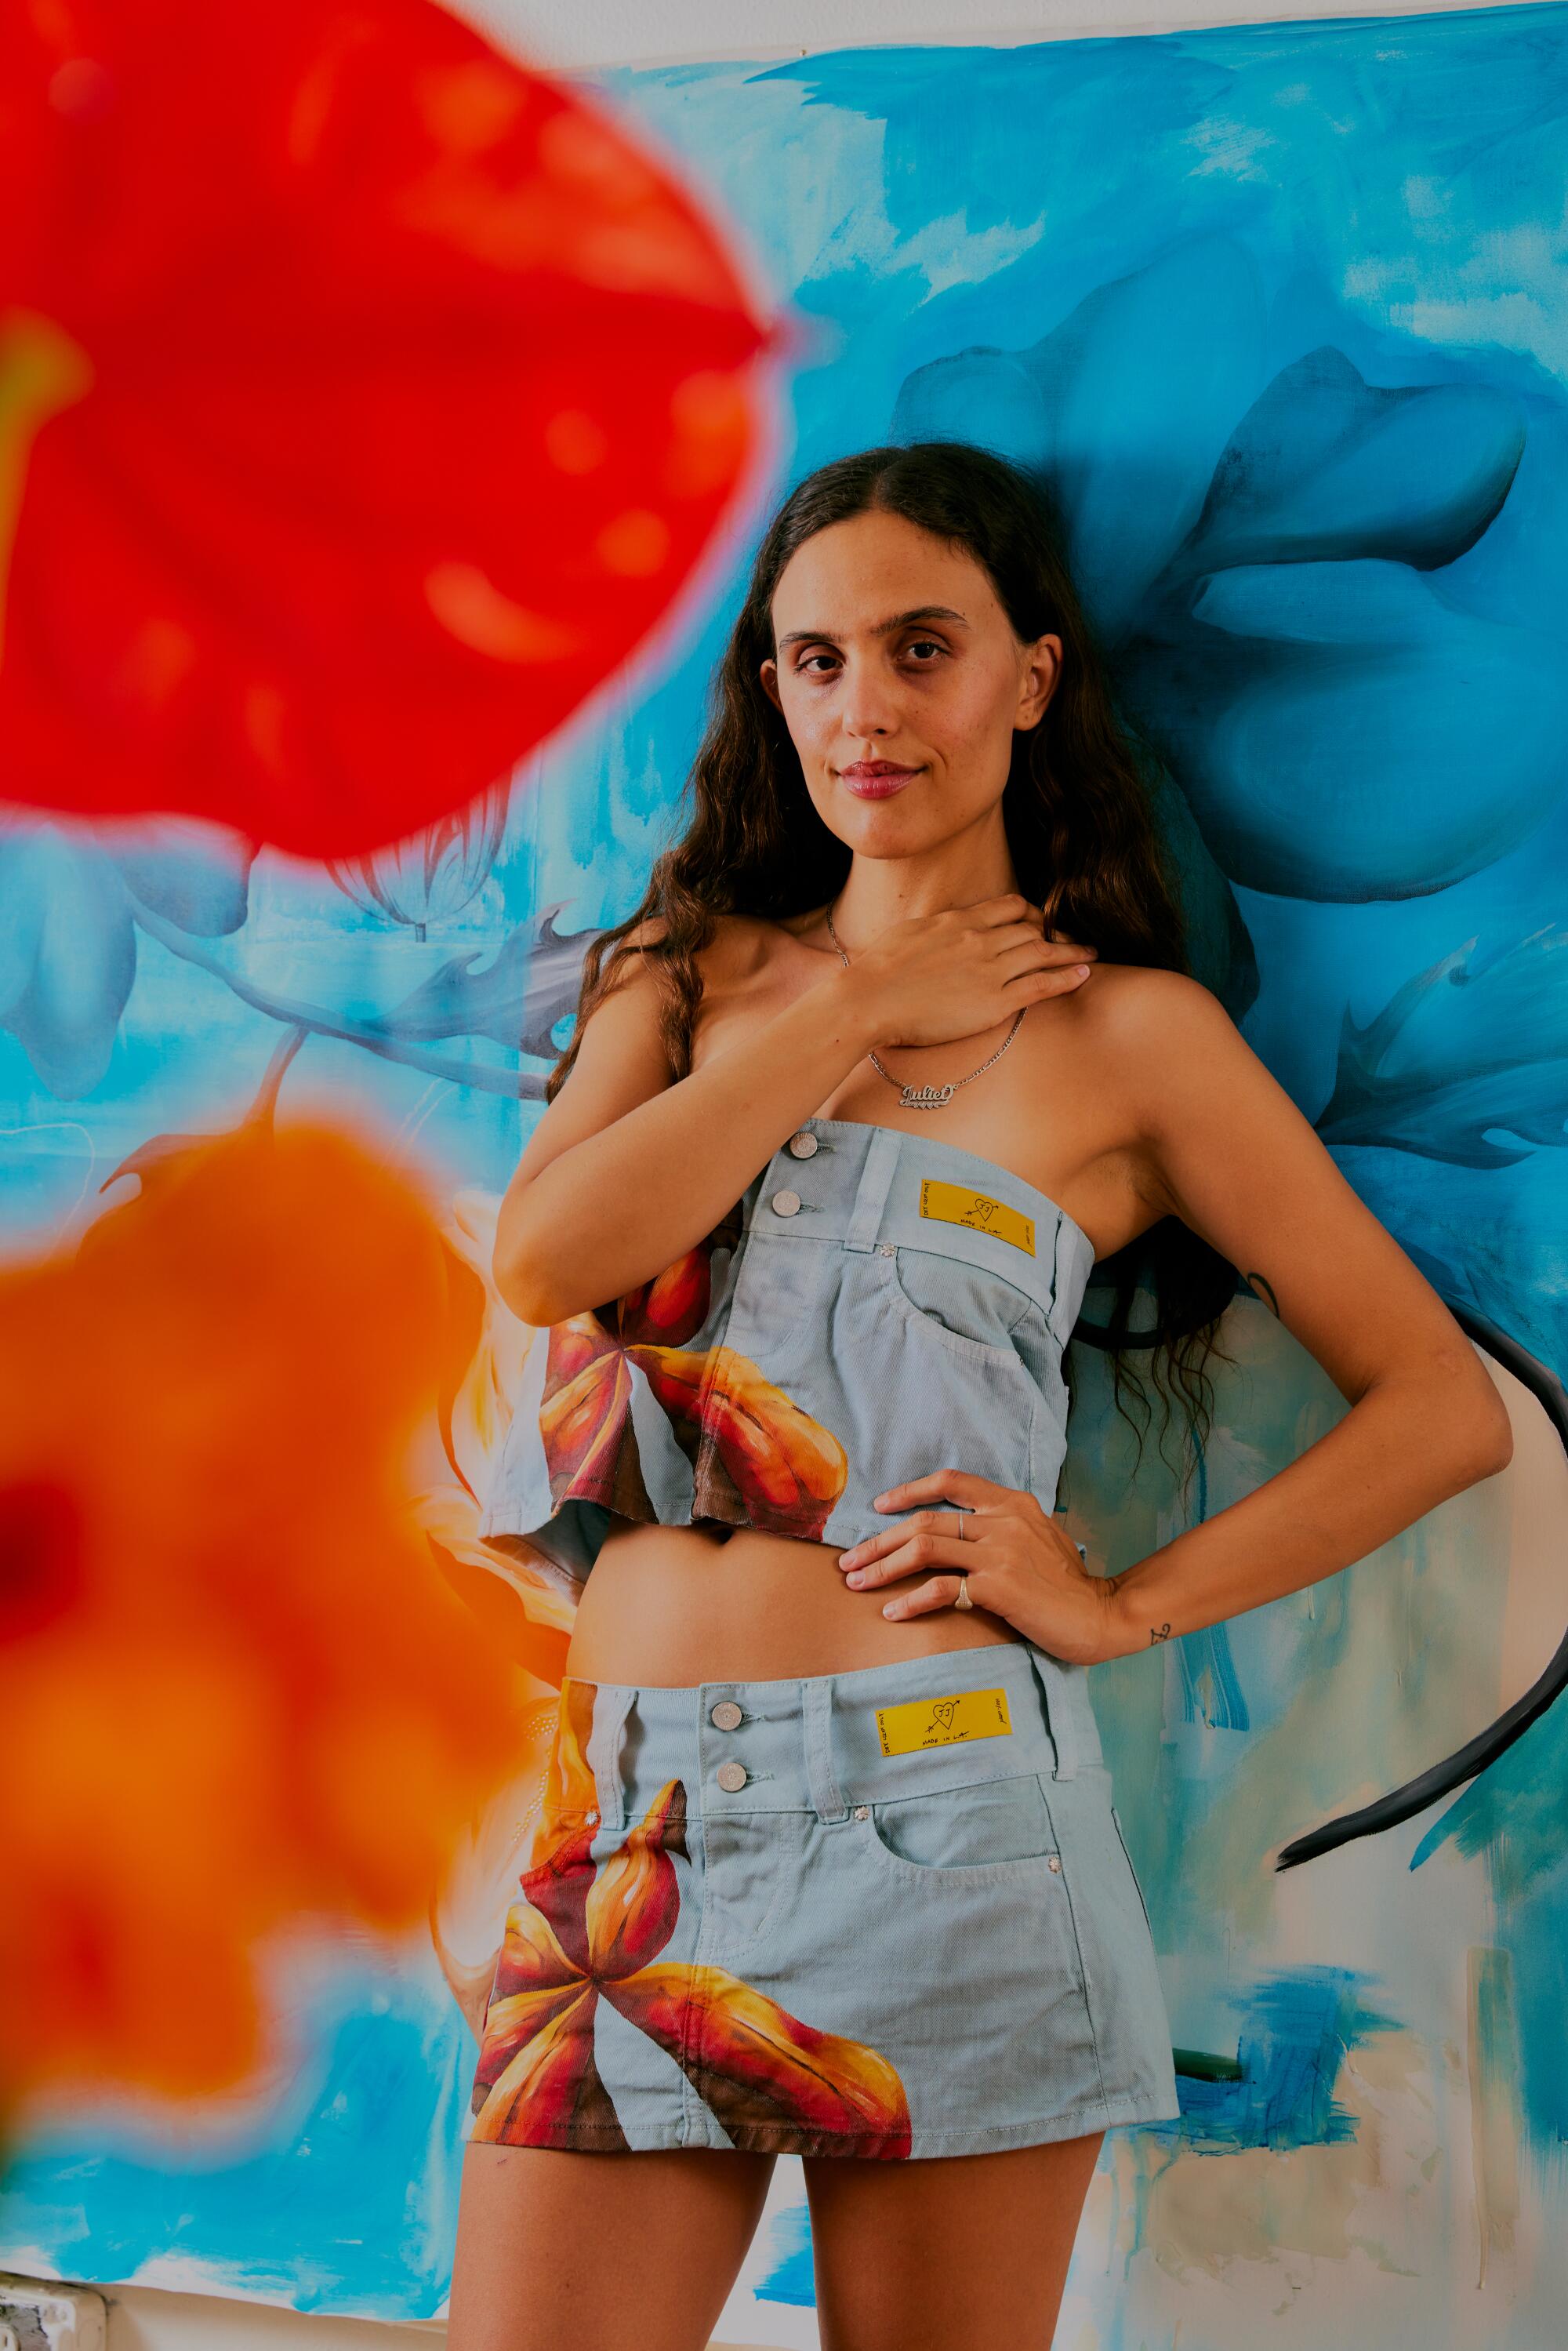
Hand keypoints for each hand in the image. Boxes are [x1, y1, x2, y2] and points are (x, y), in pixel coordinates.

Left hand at [834, 1467, 1125, 1665]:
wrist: (1100, 1616)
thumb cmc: (1069, 1583)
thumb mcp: (1041, 1536)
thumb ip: (1004, 1525)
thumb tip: (967, 1526)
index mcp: (1011, 1503)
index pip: (950, 1482)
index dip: (908, 1491)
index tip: (879, 1508)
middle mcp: (1003, 1520)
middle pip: (924, 1521)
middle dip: (878, 1541)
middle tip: (849, 1560)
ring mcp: (1000, 1552)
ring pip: (923, 1548)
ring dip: (882, 1567)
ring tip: (856, 1583)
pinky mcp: (999, 1587)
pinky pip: (941, 1588)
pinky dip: (910, 1600)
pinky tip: (892, 1612)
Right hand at [839, 893, 1095, 1051]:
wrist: (870, 999)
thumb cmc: (878, 971)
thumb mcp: (909, 933)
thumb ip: (936, 929)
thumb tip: (944, 928)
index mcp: (959, 921)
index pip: (1008, 907)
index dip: (1030, 913)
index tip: (1039, 920)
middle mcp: (980, 939)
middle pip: (1031, 928)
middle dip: (1057, 933)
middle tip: (1074, 939)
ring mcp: (989, 970)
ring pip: (1042, 953)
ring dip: (1070, 953)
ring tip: (1089, 955)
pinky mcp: (993, 1002)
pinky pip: (1040, 985)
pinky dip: (1064, 978)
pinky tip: (1082, 975)